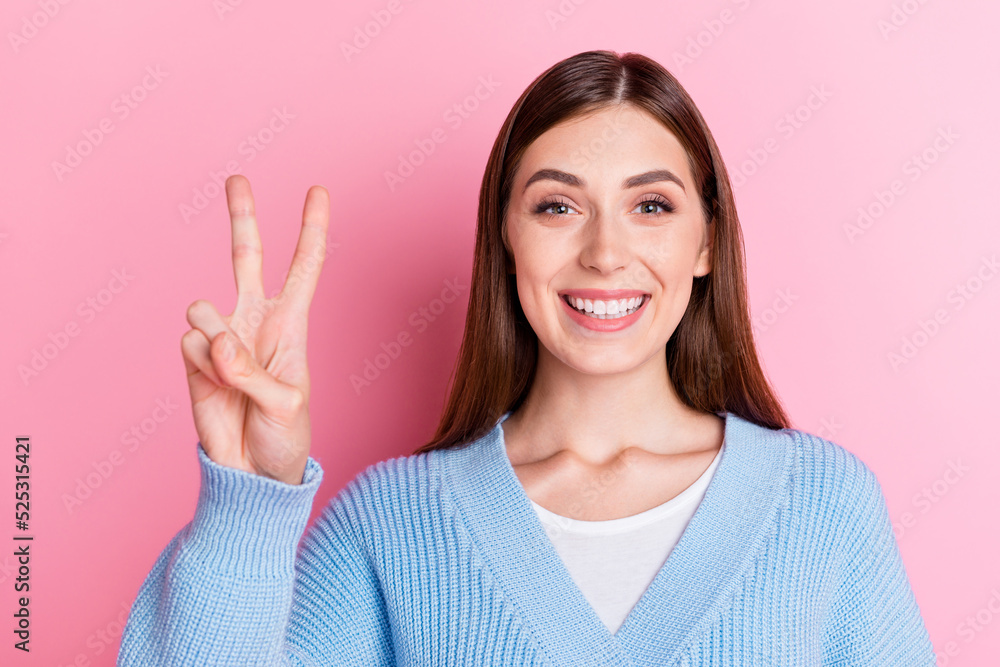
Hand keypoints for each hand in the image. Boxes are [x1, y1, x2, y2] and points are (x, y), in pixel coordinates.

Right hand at [180, 175, 329, 484]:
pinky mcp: (193, 358)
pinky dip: (200, 366)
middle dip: (243, 217)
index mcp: (291, 324)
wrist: (251, 473)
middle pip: (246, 256)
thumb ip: (252, 374)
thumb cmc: (284, 439)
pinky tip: (213, 387)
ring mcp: (221, 337)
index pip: (305, 267)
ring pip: (203, 307)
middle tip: (237, 178)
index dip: (312, 229)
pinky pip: (187, 343)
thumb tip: (216, 342)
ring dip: (215, 340)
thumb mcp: (286, 407)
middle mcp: (254, 321)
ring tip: (230, 375)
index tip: (317, 190)